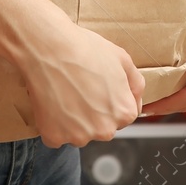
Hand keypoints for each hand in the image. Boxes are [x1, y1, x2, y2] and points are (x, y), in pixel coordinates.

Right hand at [19, 17, 144, 148]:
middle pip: (100, 127)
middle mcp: (104, 130)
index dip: (109, 100)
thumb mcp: (122, 59)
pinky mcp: (54, 137)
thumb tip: (136, 102)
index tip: (97, 87)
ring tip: (64, 92)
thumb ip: (136, 84)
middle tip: (80, 88)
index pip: (122, 116)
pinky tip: (51, 101)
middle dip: (93, 113)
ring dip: (73, 120)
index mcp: (124, 113)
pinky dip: (53, 123)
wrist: (49, 47)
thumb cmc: (84, 49)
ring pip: (78, 133)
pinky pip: (56, 135)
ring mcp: (78, 136)